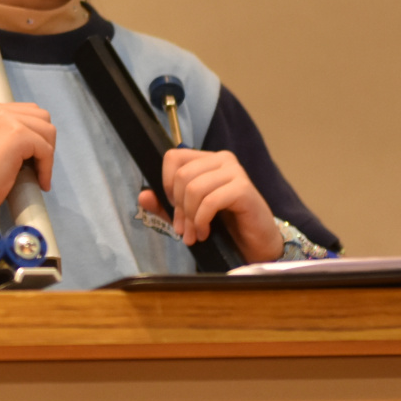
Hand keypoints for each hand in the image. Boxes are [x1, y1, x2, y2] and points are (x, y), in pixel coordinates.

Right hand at [0, 101, 55, 211]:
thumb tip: (38, 137)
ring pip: (47, 131)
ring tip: (40, 172)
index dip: (36, 134)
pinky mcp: (18, 135)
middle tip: (38, 162)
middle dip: (46, 140)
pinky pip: (46, 150)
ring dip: (48, 154)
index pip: (28, 111)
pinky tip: (41, 182)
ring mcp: (8, 120)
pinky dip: (47, 168)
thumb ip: (9, 133)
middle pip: (41, 116)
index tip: (33, 155)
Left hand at [137, 148, 283, 263]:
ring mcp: (235, 171)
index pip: (173, 157)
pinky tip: (205, 233)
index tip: (173, 207)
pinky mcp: (244, 188)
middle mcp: (222, 159)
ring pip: (194, 188)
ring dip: (189, 217)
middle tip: (183, 229)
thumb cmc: (225, 225)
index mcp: (207, 159)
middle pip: (181, 175)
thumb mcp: (188, 215)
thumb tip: (143, 196)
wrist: (257, 243)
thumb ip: (165, 205)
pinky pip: (210, 201)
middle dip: (178, 207)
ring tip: (194, 235)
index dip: (166, 183)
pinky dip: (201, 220)